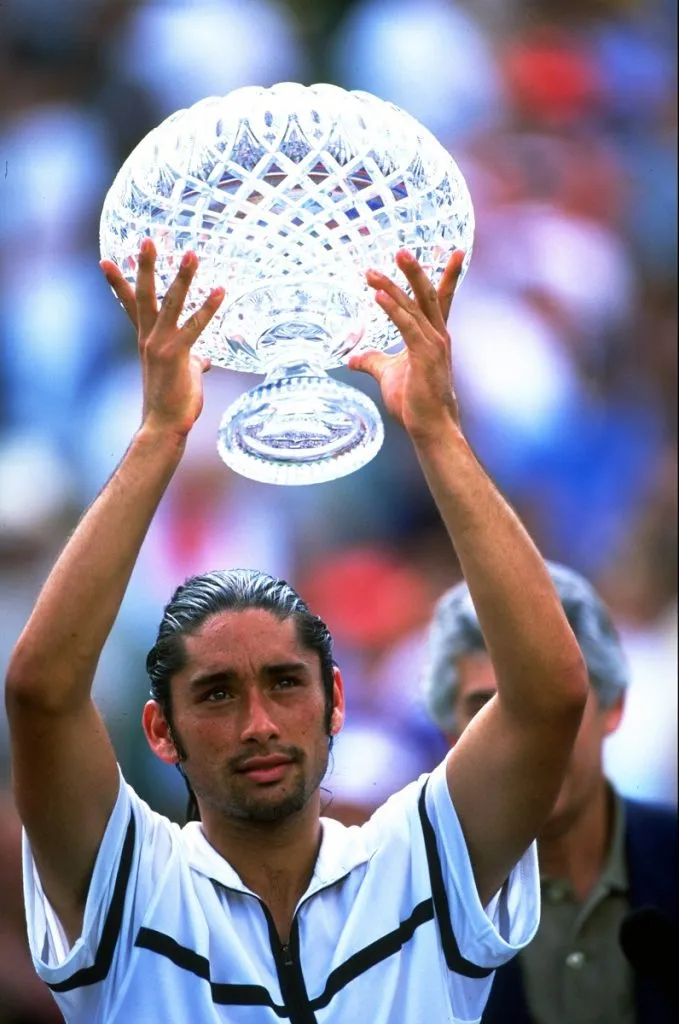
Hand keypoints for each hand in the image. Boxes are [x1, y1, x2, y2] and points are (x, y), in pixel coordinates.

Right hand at [100, 240, 224, 438]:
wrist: (165, 424)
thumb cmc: (174, 401)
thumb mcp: (183, 373)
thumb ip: (192, 361)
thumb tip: (205, 359)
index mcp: (146, 340)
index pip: (129, 306)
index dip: (118, 283)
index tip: (105, 260)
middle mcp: (148, 338)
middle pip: (144, 295)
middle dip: (145, 266)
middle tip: (146, 238)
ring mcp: (160, 345)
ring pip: (170, 303)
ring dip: (181, 277)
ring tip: (191, 253)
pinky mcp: (176, 355)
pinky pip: (194, 326)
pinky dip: (208, 307)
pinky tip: (220, 290)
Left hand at [349, 249, 463, 443]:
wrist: (431, 427)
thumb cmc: (414, 403)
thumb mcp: (388, 375)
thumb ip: (373, 361)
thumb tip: (353, 358)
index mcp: (434, 336)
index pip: (439, 299)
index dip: (447, 275)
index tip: (454, 251)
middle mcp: (438, 336)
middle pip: (427, 295)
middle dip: (414, 271)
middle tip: (401, 250)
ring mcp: (433, 345)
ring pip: (413, 307)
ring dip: (392, 286)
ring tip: (372, 271)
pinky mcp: (424, 355)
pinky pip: (406, 325)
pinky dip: (392, 308)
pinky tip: (376, 295)